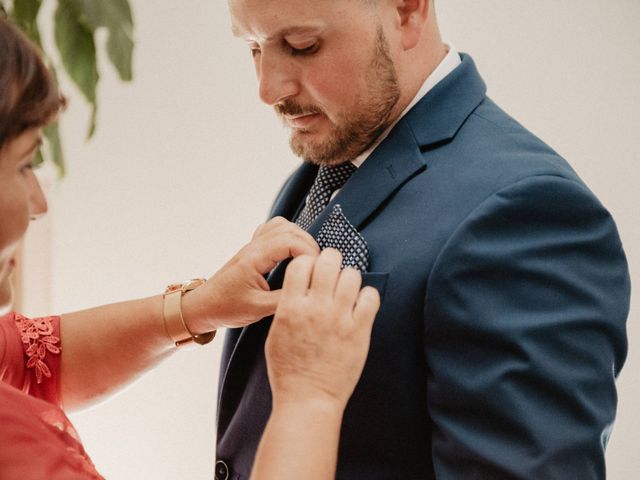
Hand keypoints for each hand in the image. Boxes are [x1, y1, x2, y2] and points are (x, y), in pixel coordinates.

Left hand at [182, 217, 319, 331]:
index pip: (290, 241)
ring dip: (300, 238)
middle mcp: (254, 247)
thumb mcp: (259, 309)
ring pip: (282, 226)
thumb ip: (285, 299)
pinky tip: (293, 254)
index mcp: (255, 258)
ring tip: (308, 259)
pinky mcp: (253, 249)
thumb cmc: (227, 308)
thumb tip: (309, 292)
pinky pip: (274, 230)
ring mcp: (253, 246)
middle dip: (309, 245)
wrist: (204, 306)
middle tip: (317, 267)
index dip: (309, 253)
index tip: (317, 270)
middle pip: (290, 230)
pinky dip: (288, 236)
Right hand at [265, 248, 379, 409]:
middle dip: (331, 260)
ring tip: (347, 289)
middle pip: (328, 261)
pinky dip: (367, 296)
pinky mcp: (359, 331)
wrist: (308, 399)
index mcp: (291, 307)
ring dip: (349, 278)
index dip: (308, 262)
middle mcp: (315, 308)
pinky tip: (361, 304)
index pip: (301, 263)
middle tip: (333, 269)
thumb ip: (287, 306)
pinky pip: (371, 297)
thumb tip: (300, 286)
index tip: (312, 270)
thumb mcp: (275, 334)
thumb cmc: (288, 370)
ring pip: (352, 275)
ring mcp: (339, 318)